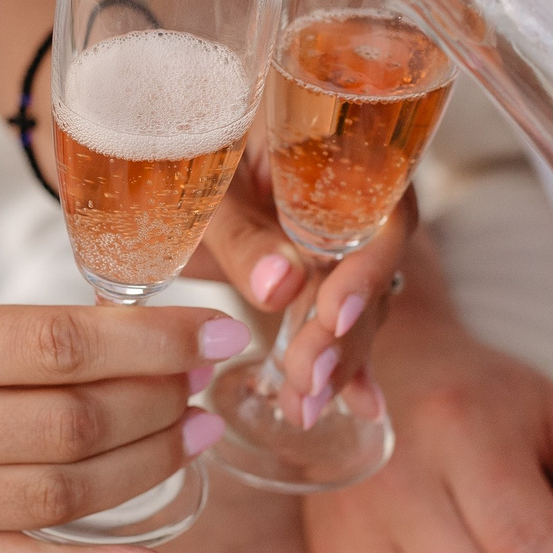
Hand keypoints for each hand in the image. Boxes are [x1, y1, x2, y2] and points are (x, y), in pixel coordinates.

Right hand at [0, 291, 249, 552]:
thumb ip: (4, 337)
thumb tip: (134, 346)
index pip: (60, 346)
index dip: (153, 342)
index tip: (214, 333)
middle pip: (73, 422)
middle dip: (160, 402)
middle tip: (204, 384)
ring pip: (61, 491)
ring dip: (147, 467)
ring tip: (192, 438)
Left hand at [193, 138, 415, 419]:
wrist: (170, 145)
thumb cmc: (188, 146)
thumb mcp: (206, 182)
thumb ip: (240, 230)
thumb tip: (281, 287)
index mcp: (340, 148)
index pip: (382, 208)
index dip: (366, 266)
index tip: (334, 316)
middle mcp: (356, 193)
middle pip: (373, 269)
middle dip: (343, 334)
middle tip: (308, 381)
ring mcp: (342, 235)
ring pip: (358, 301)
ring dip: (336, 358)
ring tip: (304, 407)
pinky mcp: (324, 270)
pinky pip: (344, 317)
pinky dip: (345, 362)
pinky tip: (358, 405)